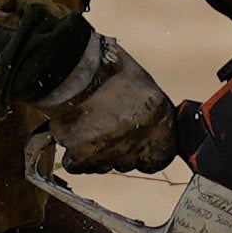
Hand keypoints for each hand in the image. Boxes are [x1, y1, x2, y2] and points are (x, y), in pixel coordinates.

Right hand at [39, 36, 190, 177]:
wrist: (72, 68)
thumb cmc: (105, 66)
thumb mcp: (141, 82)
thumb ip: (148, 109)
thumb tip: (147, 120)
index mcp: (159, 119)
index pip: (160, 157)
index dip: (145, 152)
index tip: (135, 144)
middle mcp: (138, 140)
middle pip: (129, 163)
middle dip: (118, 150)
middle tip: (105, 128)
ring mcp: (111, 151)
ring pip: (104, 165)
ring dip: (96, 152)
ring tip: (87, 126)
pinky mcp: (83, 156)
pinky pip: (79, 165)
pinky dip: (74, 155)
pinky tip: (73, 134)